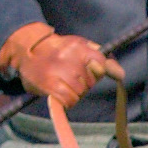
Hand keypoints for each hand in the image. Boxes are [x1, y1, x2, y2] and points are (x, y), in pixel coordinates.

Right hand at [0, 23, 122, 111]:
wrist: (27, 50)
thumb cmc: (59, 50)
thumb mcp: (82, 47)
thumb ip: (102, 60)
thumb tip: (120, 74)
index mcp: (79, 47)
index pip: (101, 64)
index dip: (97, 70)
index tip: (88, 68)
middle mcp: (69, 58)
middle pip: (91, 82)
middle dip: (84, 82)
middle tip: (70, 74)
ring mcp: (59, 72)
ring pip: (81, 93)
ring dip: (75, 92)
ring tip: (63, 82)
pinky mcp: (50, 86)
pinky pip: (70, 100)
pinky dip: (68, 100)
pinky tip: (61, 92)